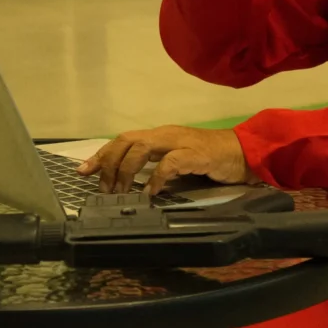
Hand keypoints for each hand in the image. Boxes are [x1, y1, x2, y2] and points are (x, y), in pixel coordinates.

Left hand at [76, 126, 260, 196]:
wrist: (245, 152)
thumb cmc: (212, 159)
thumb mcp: (178, 160)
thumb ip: (157, 165)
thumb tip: (132, 184)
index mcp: (160, 136)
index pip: (123, 140)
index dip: (102, 155)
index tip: (83, 172)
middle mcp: (165, 134)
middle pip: (126, 141)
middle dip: (109, 163)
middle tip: (102, 188)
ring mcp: (180, 142)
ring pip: (142, 147)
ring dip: (126, 171)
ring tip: (121, 193)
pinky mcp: (195, 154)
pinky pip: (169, 163)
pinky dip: (156, 178)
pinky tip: (151, 192)